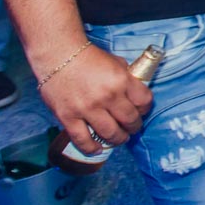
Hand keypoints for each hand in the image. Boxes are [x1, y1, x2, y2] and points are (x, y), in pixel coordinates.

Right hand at [38, 45, 152, 152]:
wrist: (59, 55)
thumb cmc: (88, 58)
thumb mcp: (116, 62)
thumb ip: (127, 77)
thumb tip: (136, 92)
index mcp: (122, 80)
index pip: (144, 101)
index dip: (145, 109)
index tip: (141, 111)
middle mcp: (107, 96)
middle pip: (130, 120)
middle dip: (134, 126)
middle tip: (132, 127)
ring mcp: (87, 108)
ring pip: (110, 133)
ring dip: (118, 139)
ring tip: (119, 138)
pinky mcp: (68, 117)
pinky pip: (83, 140)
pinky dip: (92, 148)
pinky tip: (98, 148)